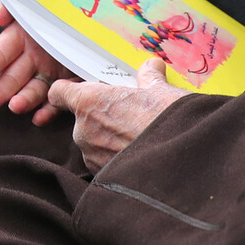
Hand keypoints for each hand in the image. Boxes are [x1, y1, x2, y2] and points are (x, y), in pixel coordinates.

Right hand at [0, 0, 74, 123]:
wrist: (104, 10)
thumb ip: (12, 2)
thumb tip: (0, 17)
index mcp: (22, 36)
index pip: (1, 52)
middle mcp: (34, 56)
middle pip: (13, 75)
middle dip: (0, 89)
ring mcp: (51, 71)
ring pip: (33, 89)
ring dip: (23, 100)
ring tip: (15, 108)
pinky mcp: (70, 83)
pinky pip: (58, 99)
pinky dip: (48, 110)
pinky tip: (39, 119)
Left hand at [48, 58, 187, 172]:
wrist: (185, 161)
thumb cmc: (169, 121)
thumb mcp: (161, 91)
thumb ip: (149, 79)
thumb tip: (152, 67)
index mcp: (90, 102)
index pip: (60, 93)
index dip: (69, 91)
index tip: (81, 91)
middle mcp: (83, 130)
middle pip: (81, 119)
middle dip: (102, 118)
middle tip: (129, 117)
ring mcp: (92, 157)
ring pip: (94, 143)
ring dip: (109, 140)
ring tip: (139, 138)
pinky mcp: (103, 178)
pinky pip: (104, 163)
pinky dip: (117, 159)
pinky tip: (140, 156)